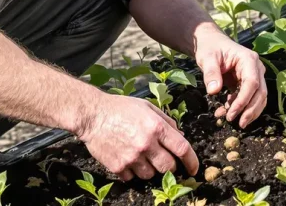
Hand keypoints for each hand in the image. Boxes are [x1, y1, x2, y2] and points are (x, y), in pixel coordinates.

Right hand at [76, 93, 198, 181]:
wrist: (92, 115)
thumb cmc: (120, 108)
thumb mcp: (147, 107)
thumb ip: (166, 121)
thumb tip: (180, 136)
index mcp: (156, 127)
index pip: (182, 149)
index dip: (192, 161)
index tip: (193, 168)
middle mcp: (146, 144)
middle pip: (169, 167)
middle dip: (169, 165)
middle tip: (162, 158)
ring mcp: (132, 157)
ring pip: (151, 175)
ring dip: (150, 168)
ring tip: (140, 155)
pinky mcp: (119, 167)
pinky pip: (133, 178)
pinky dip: (132, 171)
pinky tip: (126, 158)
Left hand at [193, 25, 267, 127]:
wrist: (212, 43)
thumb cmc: (210, 48)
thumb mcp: (207, 58)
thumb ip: (211, 73)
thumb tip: (213, 91)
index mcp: (248, 59)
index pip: (252, 82)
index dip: (244, 100)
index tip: (232, 113)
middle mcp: (256, 67)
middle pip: (260, 92)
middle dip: (250, 110)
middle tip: (237, 123)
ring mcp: (256, 75)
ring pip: (260, 97)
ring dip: (249, 112)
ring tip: (231, 120)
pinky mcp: (250, 82)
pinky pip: (251, 98)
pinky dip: (242, 107)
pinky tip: (228, 111)